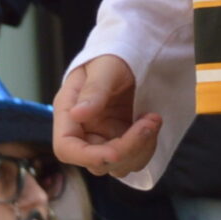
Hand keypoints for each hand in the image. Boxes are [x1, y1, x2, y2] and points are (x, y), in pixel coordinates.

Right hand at [54, 55, 161, 178]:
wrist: (131, 53)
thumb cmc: (112, 54)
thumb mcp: (105, 66)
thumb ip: (93, 90)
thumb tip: (77, 114)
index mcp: (68, 111)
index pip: (66, 148)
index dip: (88, 157)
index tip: (116, 153)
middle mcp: (83, 130)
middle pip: (97, 162)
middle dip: (127, 149)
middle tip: (150, 122)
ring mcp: (103, 138)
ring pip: (118, 166)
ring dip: (141, 149)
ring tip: (153, 119)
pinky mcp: (122, 140)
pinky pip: (133, 158)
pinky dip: (147, 147)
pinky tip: (152, 122)